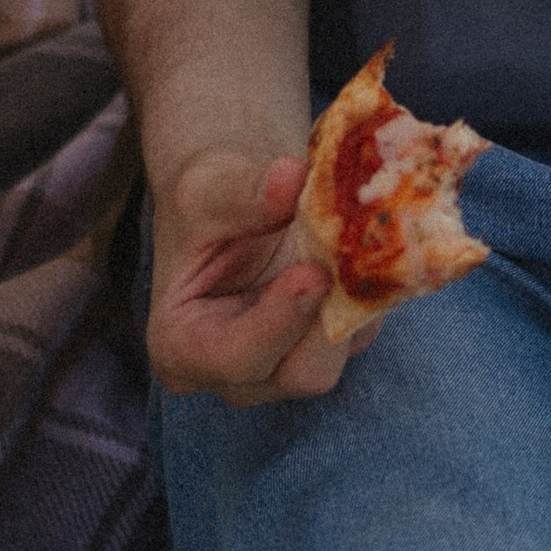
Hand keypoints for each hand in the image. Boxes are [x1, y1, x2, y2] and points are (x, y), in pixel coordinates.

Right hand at [147, 146, 373, 404]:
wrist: (231, 197)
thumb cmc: (204, 199)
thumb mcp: (206, 188)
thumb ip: (244, 191)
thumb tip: (291, 176)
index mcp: (182, 346)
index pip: (236, 359)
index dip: (279, 323)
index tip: (312, 273)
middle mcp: (236, 373)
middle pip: (301, 375)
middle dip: (329, 316)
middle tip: (347, 252)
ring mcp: (286, 365)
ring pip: (341, 353)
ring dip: (354, 297)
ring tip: (349, 235)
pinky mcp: (328, 345)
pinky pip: (362, 329)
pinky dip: (369, 289)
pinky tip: (363, 243)